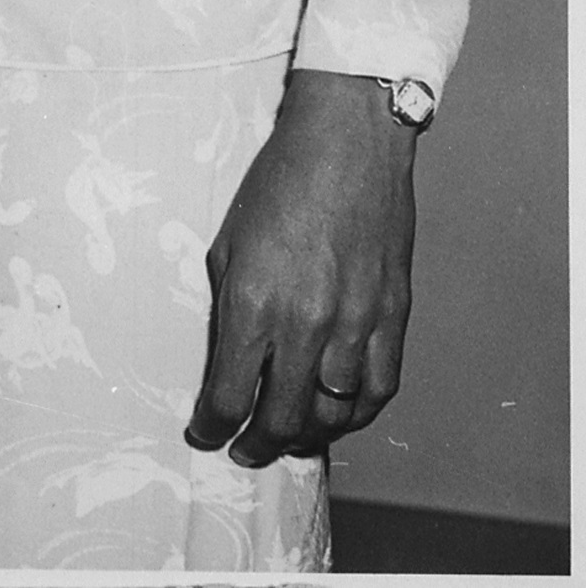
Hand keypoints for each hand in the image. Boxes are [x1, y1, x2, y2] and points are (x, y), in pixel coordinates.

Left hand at [186, 69, 417, 464]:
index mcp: (256, 302)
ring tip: (287, 437)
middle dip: (257, 443)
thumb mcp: (228, 245)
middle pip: (283, 416)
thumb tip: (231, 360)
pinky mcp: (393, 318)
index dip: (213, 423)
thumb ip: (232, 309)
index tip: (204, 433)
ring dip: (307, 435)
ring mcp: (357, 325)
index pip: (231, 392)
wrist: (346, 148)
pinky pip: (379, 389)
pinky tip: (337, 416)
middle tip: (243, 450)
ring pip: (335, 413)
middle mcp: (308, 323)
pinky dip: (357, 414)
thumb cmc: (278, 186)